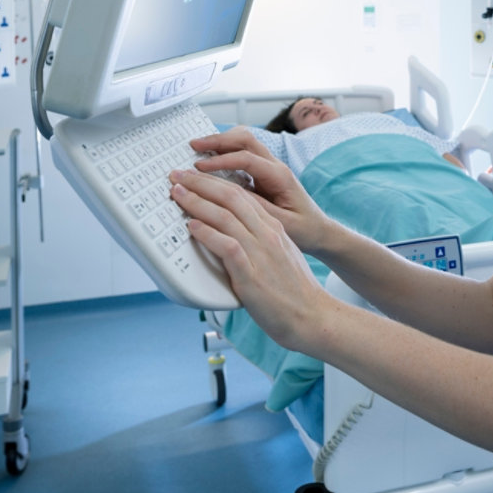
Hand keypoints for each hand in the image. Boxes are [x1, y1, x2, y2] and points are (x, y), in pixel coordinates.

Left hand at [170, 168, 331, 350]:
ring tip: (178, 194)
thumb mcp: (281, 255)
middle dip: (202, 183)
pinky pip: (227, 246)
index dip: (215, 182)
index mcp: (274, 228)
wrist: (313, 317)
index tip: (196, 176)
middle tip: (180, 176)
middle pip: (231, 197)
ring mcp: (261, 253)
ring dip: (197, 202)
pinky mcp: (252, 275)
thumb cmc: (295, 292)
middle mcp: (267, 235)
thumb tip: (234, 237)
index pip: (242, 194)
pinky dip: (207, 233)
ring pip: (226, 216)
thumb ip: (260, 242)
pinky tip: (192, 226)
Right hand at [188, 128, 331, 254]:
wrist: (320, 232)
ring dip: (220, 143)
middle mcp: (275, 167)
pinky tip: (210, 161)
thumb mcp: (280, 224)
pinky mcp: (264, 175)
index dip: (221, 160)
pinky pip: (243, 155)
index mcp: (280, 176)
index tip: (199, 167)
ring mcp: (270, 168)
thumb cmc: (304, 230)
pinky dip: (225, 153)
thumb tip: (229, 196)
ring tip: (198, 149)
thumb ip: (256, 208)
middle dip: (217, 140)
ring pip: (244, 143)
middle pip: (245, 140)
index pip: (247, 158)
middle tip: (194, 146)